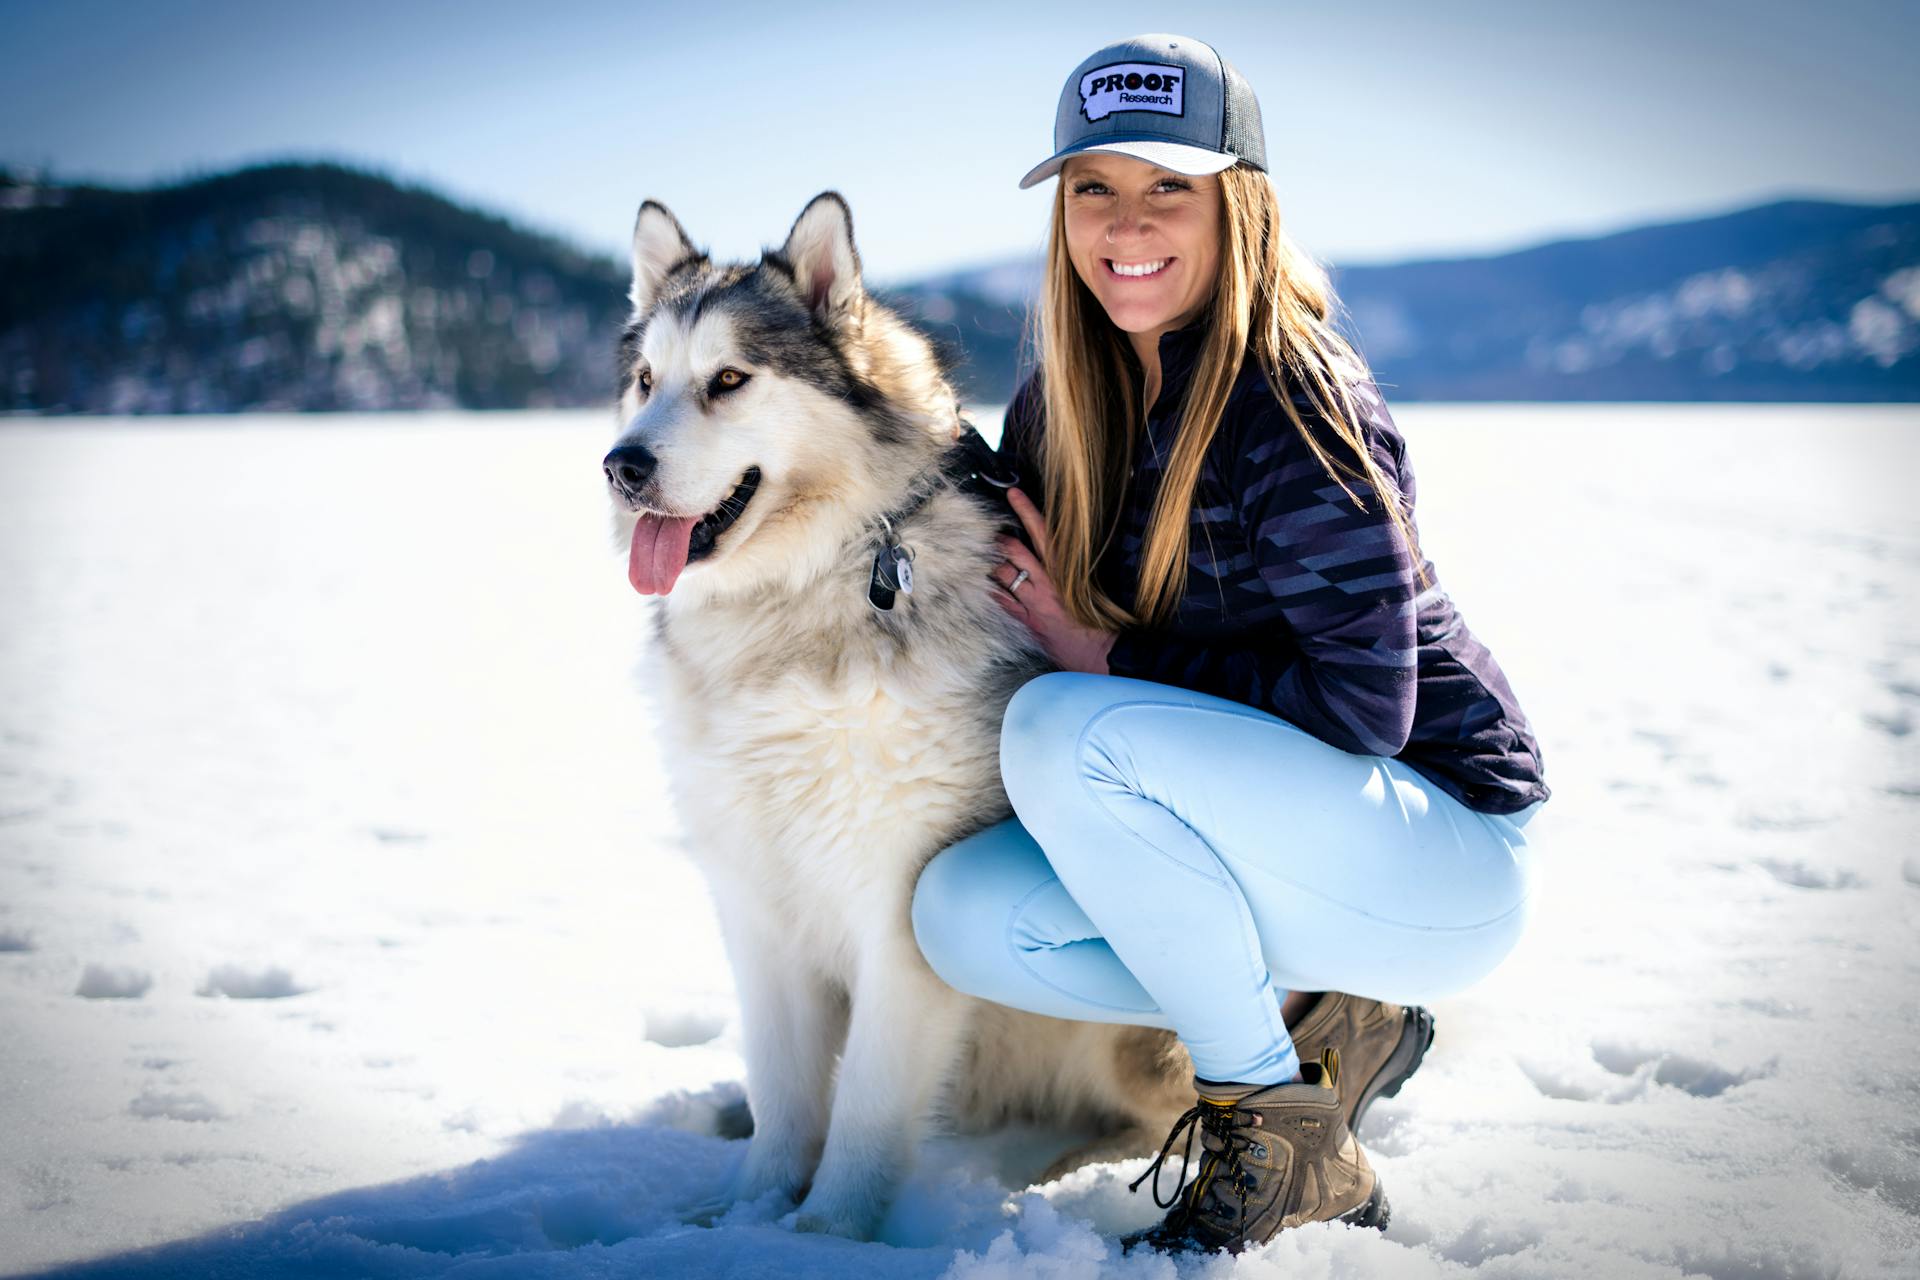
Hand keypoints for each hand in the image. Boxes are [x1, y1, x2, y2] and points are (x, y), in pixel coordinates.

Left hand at [990, 486, 1118, 674]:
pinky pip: (1003, 603)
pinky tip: (983, 585)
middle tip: (987, 526)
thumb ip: (1071, 568)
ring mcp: (1034, 603)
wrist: (1101, 652)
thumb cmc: (1100, 619)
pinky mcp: (1028, 622)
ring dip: (992, 564)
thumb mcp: (1090, 586)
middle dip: (999, 538)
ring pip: (1004, 575)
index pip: (1042, 533)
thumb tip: (1055, 550)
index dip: (1027, 511)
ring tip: (980, 553)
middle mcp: (1047, 583)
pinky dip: (993, 592)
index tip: (1013, 494)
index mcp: (1065, 570)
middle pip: (1016, 552)